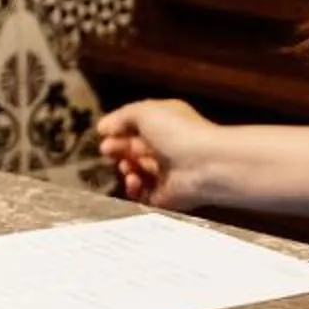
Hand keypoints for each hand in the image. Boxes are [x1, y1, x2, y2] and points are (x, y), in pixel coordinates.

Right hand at [92, 98, 227, 210]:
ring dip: (126, 168)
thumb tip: (102, 127)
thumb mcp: (146, 112)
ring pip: (135, 172)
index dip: (118, 131)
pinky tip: (133, 179)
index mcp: (165, 124)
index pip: (136, 128)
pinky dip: (133, 188)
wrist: (205, 164)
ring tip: (126, 166)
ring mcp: (166, 173)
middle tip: (107, 151)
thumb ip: (121, 117)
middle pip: (133, 150)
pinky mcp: (164, 197)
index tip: (104, 134)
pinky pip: (142, 194)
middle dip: (117, 149)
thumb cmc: (179, 132)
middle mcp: (166, 148)